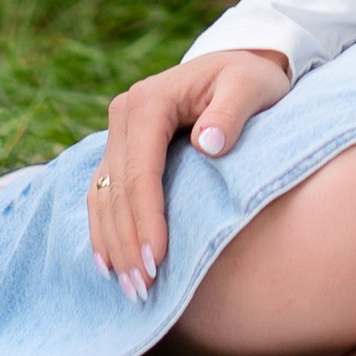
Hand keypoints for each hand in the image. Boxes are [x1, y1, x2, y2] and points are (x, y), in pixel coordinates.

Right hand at [86, 48, 290, 300]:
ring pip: (104, 197)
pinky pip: (104, 195)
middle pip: (117, 190)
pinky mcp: (122, 149)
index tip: (157, 260)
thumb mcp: (252, 86)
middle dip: (127, 243)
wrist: (240, 65)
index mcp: (150, 100)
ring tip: (130, 289)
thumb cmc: (251, 79)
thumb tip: (207, 144)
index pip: (140, 170)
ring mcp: (119, 132)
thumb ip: (232, 112)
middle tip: (143, 290)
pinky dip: (105, 230)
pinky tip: (110, 264)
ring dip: (112, 245)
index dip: (146, 218)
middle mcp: (125, 114)